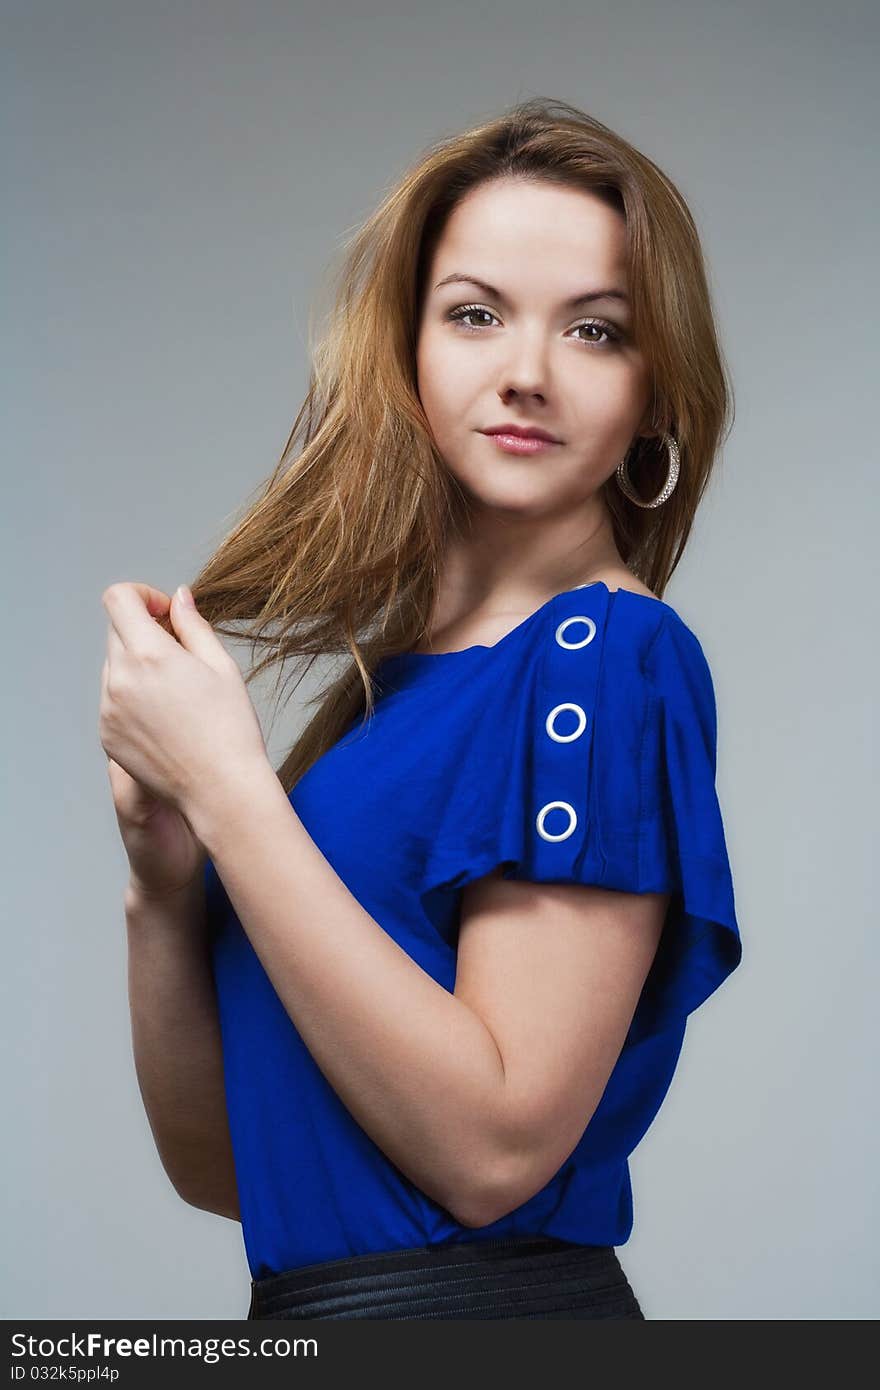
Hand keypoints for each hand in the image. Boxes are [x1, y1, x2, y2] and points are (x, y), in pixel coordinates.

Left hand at [99, 581, 266, 828]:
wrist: (220, 789)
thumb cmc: (230, 728)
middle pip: (116, 631)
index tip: (165, 614)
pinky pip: (113, 699)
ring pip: (114, 667)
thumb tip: (178, 598)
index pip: (118, 598)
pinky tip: (166, 719)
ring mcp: (107, 709)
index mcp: (148, 654)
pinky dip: (133, 697)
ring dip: (138, 666)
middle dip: (144, 631)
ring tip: (176, 694)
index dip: (142, 595)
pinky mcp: (106, 734)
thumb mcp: (220, 666)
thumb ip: (192, 625)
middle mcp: (118, 679)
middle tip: (181, 656)